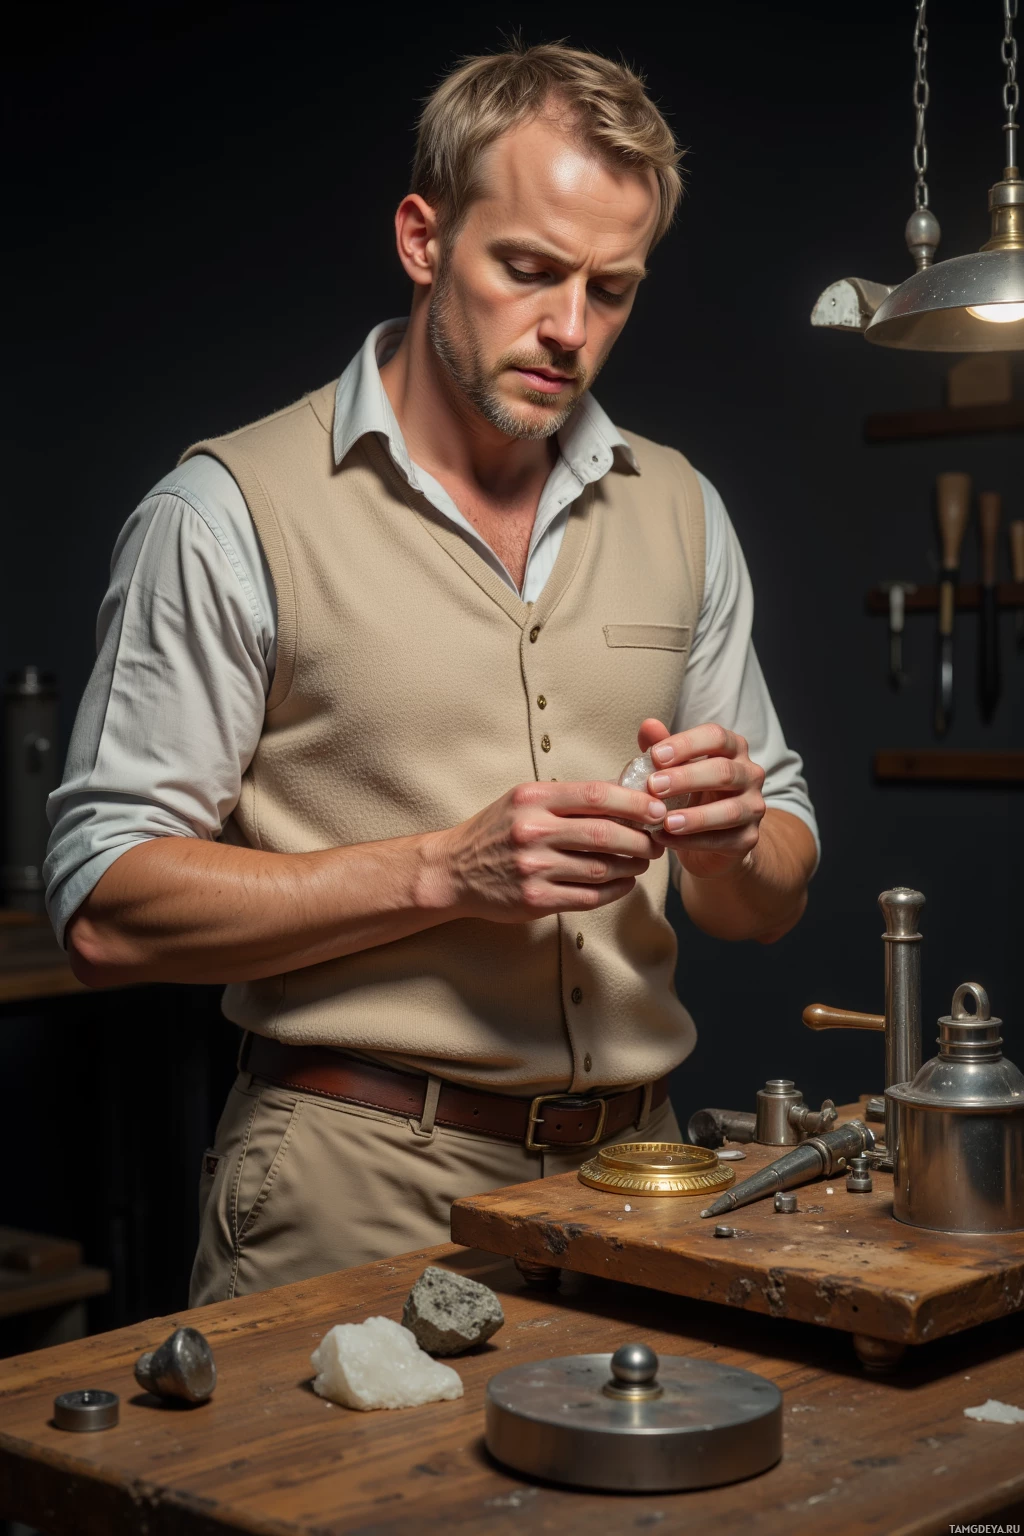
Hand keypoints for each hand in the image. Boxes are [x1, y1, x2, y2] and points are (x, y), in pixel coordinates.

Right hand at [429, 780, 666, 921]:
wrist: (454, 870)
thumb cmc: (497, 830)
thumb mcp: (526, 800)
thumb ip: (570, 798)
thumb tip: (627, 791)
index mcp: (533, 799)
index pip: (597, 795)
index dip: (635, 802)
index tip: (658, 809)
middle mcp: (532, 831)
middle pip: (605, 834)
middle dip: (642, 838)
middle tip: (657, 841)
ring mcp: (533, 868)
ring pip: (602, 868)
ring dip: (632, 866)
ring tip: (643, 861)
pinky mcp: (535, 900)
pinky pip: (589, 896)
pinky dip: (615, 890)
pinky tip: (625, 883)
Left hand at [637, 718, 765, 880]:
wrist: (712, 839)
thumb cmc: (691, 793)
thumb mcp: (675, 769)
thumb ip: (663, 748)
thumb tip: (648, 725)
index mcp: (733, 749)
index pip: (716, 737)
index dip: (686, 744)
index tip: (655, 756)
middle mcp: (750, 774)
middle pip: (724, 771)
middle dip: (686, 778)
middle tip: (653, 786)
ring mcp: (753, 807)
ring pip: (730, 810)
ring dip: (695, 817)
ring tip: (665, 821)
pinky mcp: (749, 838)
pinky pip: (723, 841)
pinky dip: (692, 842)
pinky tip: (665, 840)